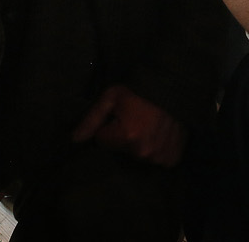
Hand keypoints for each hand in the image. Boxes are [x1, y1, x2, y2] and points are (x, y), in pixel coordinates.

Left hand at [72, 85, 186, 166]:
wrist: (175, 87)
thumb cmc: (139, 90)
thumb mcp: (112, 97)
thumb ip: (92, 119)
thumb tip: (73, 140)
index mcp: (126, 137)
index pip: (102, 140)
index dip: (108, 127)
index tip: (119, 115)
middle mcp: (142, 152)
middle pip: (121, 151)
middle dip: (124, 137)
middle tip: (136, 119)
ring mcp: (159, 158)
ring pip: (139, 156)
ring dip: (141, 145)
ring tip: (149, 126)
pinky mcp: (172, 160)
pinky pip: (157, 161)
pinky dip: (158, 150)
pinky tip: (160, 134)